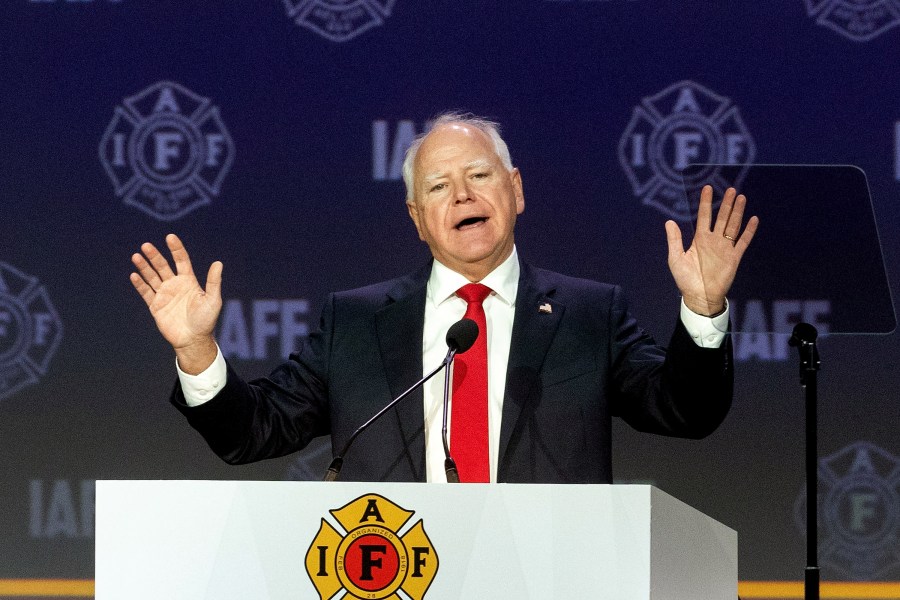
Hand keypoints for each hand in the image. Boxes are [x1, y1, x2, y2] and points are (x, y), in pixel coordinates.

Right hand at [130, 234, 222, 372]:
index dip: (176, 249)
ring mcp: (164, 294)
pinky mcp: (155, 306)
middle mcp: (175, 285)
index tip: (170, 237)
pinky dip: (140, 284)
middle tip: (146, 245)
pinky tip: (134, 275)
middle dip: (155, 256)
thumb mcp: (213, 300)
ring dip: (144, 267)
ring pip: (152, 277)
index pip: (181, 260)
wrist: (193, 340)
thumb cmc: (206, 320)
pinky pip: (146, 292)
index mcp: (189, 281)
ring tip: (136, 256)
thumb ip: (213, 282)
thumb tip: (218, 263)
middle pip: (163, 266)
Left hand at [665, 186, 758, 315]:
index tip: (708, 188)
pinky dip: (749, 231)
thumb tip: (669, 221)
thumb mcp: (676, 258)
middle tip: (731, 189)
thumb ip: (674, 240)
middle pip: (722, 217)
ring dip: (738, 212)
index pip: (704, 216)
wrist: (699, 296)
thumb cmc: (686, 279)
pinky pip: (743, 242)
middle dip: (727, 204)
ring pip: (733, 226)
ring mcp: (725, 248)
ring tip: (741, 198)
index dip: (706, 202)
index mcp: (700, 239)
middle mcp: (714, 240)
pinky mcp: (734, 257)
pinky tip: (753, 219)